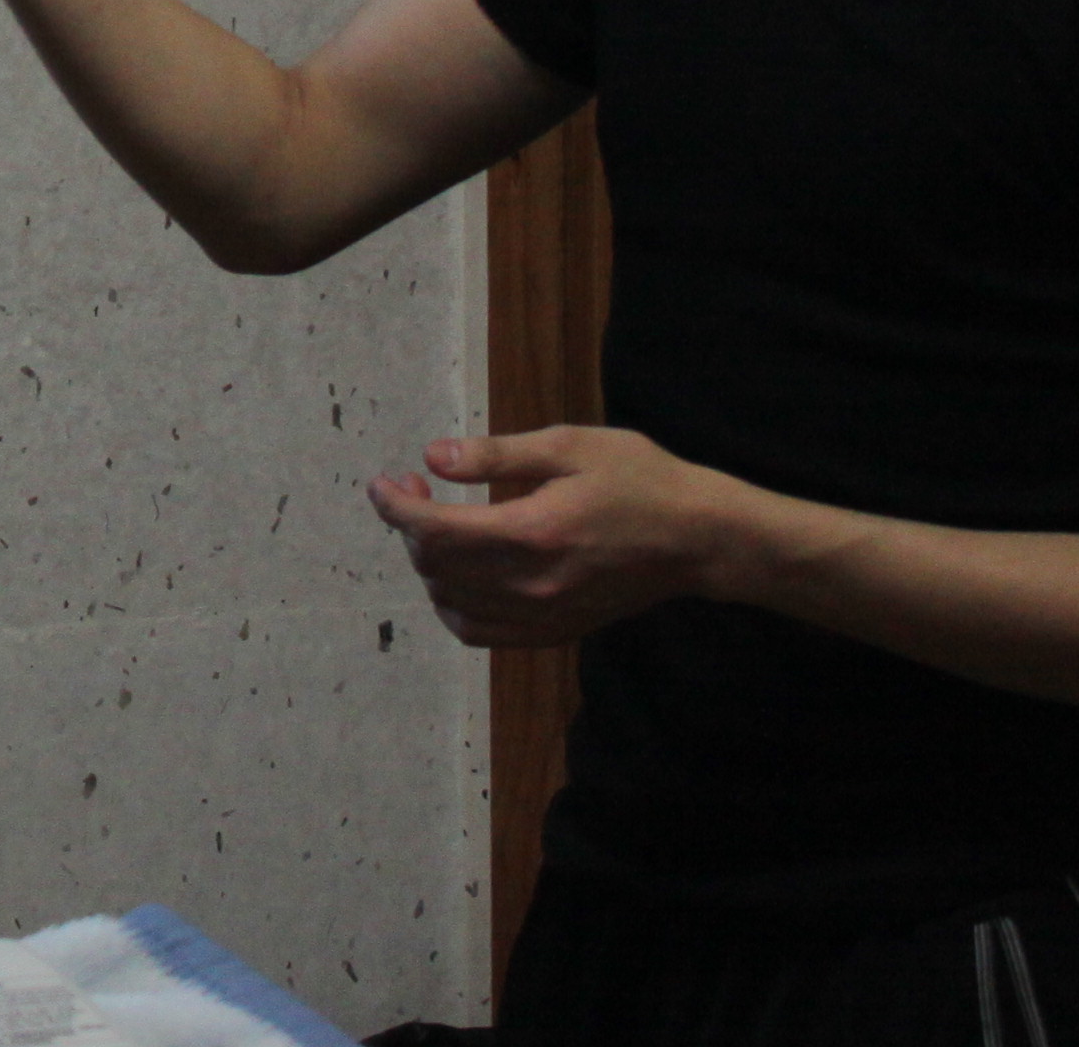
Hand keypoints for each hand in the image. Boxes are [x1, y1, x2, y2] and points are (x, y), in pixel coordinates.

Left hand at [367, 425, 754, 649]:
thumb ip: (496, 456)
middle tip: (418, 488)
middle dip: (410, 527)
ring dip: (428, 564)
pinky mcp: (553, 631)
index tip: (380, 483)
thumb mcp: (569, 446)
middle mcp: (531, 585)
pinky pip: (479, 632)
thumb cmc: (639, 480)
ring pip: (450, 603)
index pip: (434, 531)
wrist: (698, 539)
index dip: (394, 507)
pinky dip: (453, 604)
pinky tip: (460, 572)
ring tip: (439, 525)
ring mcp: (543, 615)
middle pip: (435, 567)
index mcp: (532, 534)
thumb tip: (433, 458)